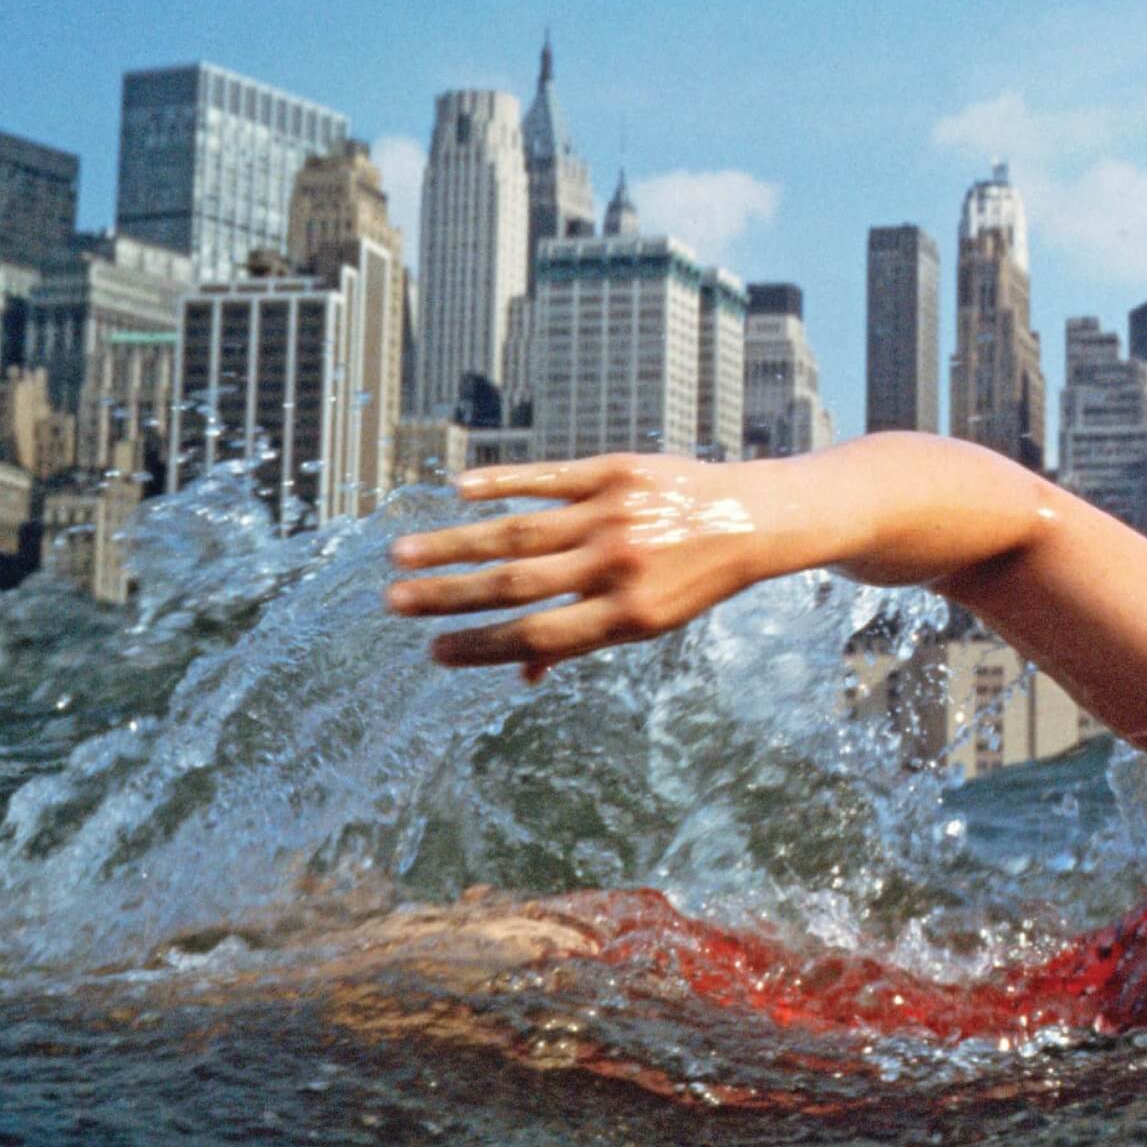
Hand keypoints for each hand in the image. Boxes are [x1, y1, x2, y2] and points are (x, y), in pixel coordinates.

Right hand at [386, 454, 768, 680]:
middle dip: (449, 597)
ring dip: (455, 543)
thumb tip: (521, 676)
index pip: (537, 635)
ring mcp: (614, 514)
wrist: (752, 518)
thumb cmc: (692, 578)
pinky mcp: (617, 471)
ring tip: (403, 553)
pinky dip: (503, 481)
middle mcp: (616, 565)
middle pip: (517, 584)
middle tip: (393, 602)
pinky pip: (549, 476)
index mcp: (626, 614)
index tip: (431, 651)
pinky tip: (459, 489)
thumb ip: (584, 640)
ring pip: (520, 530)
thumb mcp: (650, 623)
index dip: (481, 646)